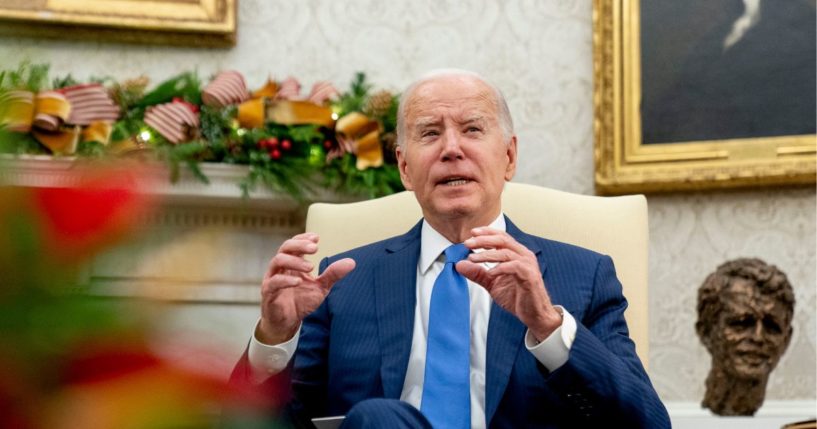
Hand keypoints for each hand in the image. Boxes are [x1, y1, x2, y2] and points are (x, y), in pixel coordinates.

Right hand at [257, 232, 355, 343]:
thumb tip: (352, 262)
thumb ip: (333, 274)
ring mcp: (272, 279)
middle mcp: (280, 268)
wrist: (287, 323)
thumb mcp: (321, 287)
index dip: (303, 239)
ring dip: (294, 261)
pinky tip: (299, 282)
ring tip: (311, 267)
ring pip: (277, 261)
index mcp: (291, 263)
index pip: (294, 244)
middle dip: (299, 245)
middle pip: (284, 248)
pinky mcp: (268, 293)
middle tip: (314, 248)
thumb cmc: (301, 301)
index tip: (316, 238)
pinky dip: (286, 280)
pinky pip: (273, 282)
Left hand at [455, 227, 561, 341]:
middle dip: (483, 240)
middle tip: (468, 243)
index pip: (501, 236)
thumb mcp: (492, 283)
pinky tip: (490, 272)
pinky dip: (500, 268)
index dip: (487, 232)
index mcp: (516, 253)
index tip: (471, 233)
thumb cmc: (518, 297)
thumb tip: (460, 264)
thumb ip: (477, 273)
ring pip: (506, 252)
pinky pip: (514, 267)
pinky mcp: (530, 276)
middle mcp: (523, 255)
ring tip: (473, 258)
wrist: (534, 314)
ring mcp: (528, 264)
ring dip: (487, 254)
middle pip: (502, 240)